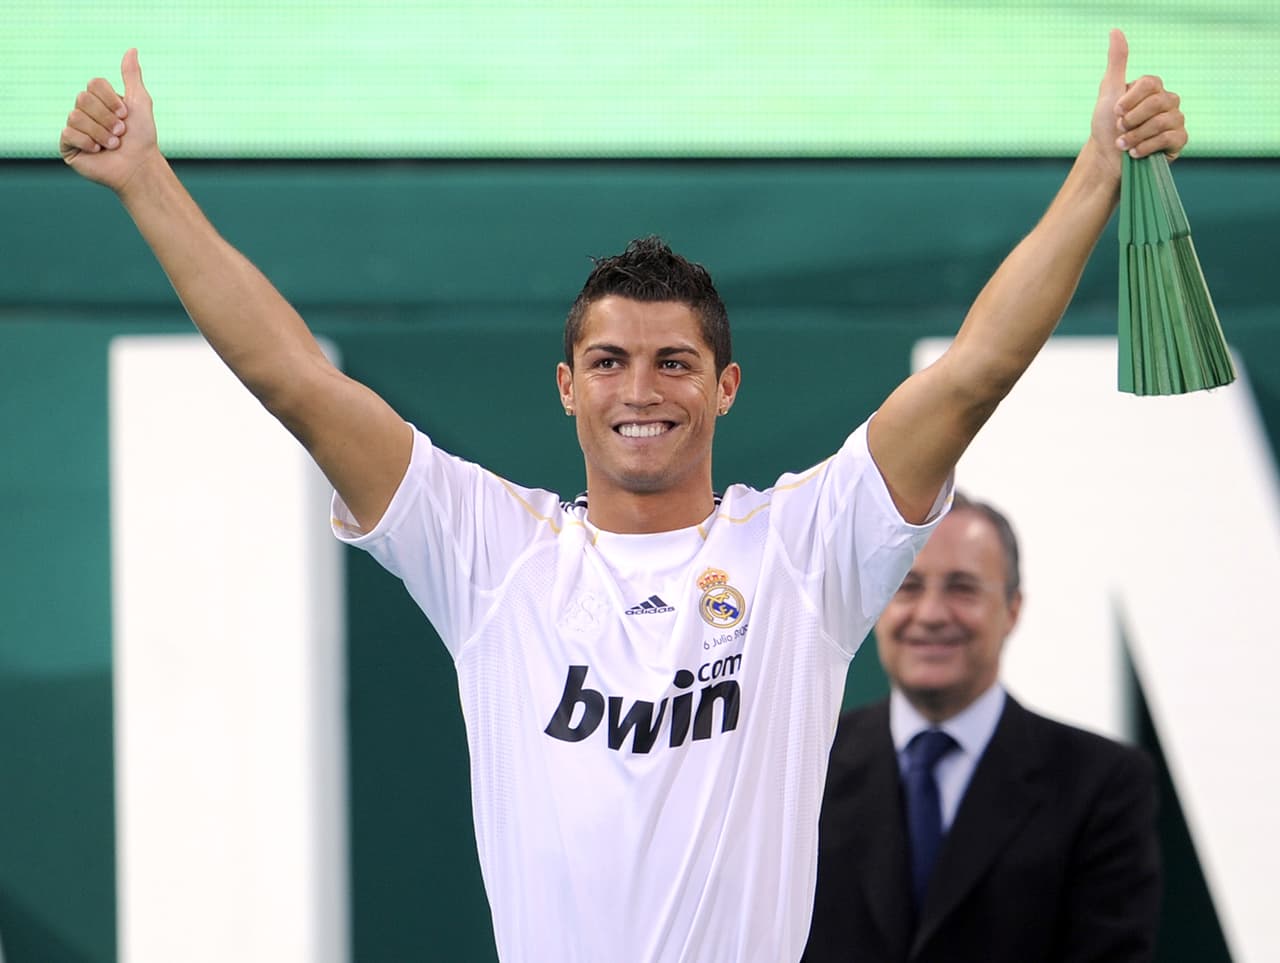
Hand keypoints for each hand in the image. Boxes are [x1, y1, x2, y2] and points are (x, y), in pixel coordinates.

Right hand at [60, 49, 158, 192]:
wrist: (139, 166)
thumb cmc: (142, 137)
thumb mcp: (140, 102)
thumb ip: (132, 76)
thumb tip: (132, 49)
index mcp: (98, 99)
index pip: (93, 83)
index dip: (111, 99)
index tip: (126, 114)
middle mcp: (84, 111)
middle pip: (83, 98)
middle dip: (107, 118)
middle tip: (120, 132)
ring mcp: (74, 128)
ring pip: (75, 116)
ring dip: (100, 132)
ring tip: (113, 144)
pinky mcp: (68, 145)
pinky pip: (68, 133)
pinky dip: (88, 142)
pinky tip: (98, 151)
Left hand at [1090, 30, 1186, 175]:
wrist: (1106, 158)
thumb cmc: (1106, 125)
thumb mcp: (1109, 90)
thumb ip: (1117, 62)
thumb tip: (1115, 30)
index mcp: (1153, 88)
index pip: (1150, 83)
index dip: (1130, 100)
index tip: (1115, 112)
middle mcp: (1168, 101)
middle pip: (1157, 103)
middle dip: (1132, 120)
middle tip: (1118, 129)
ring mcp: (1176, 120)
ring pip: (1163, 122)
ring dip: (1136, 135)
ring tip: (1122, 144)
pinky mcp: (1179, 140)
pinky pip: (1170, 138)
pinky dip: (1147, 147)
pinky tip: (1134, 153)